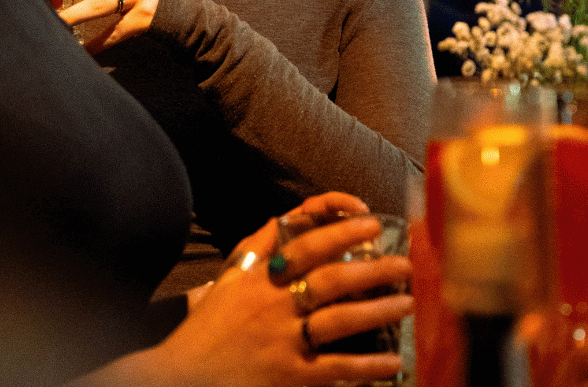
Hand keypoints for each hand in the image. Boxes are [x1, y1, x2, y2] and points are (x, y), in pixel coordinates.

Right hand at [147, 196, 412, 386]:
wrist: (181, 379)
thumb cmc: (207, 329)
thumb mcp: (228, 278)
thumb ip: (257, 245)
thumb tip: (287, 217)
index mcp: (259, 276)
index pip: (305, 239)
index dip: (340, 225)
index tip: (369, 218)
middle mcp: (273, 304)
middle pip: (330, 278)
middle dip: (371, 267)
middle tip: (402, 262)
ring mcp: (283, 341)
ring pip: (339, 320)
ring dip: (378, 310)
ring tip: (407, 301)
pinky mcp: (290, 376)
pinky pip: (336, 368)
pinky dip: (367, 366)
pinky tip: (393, 363)